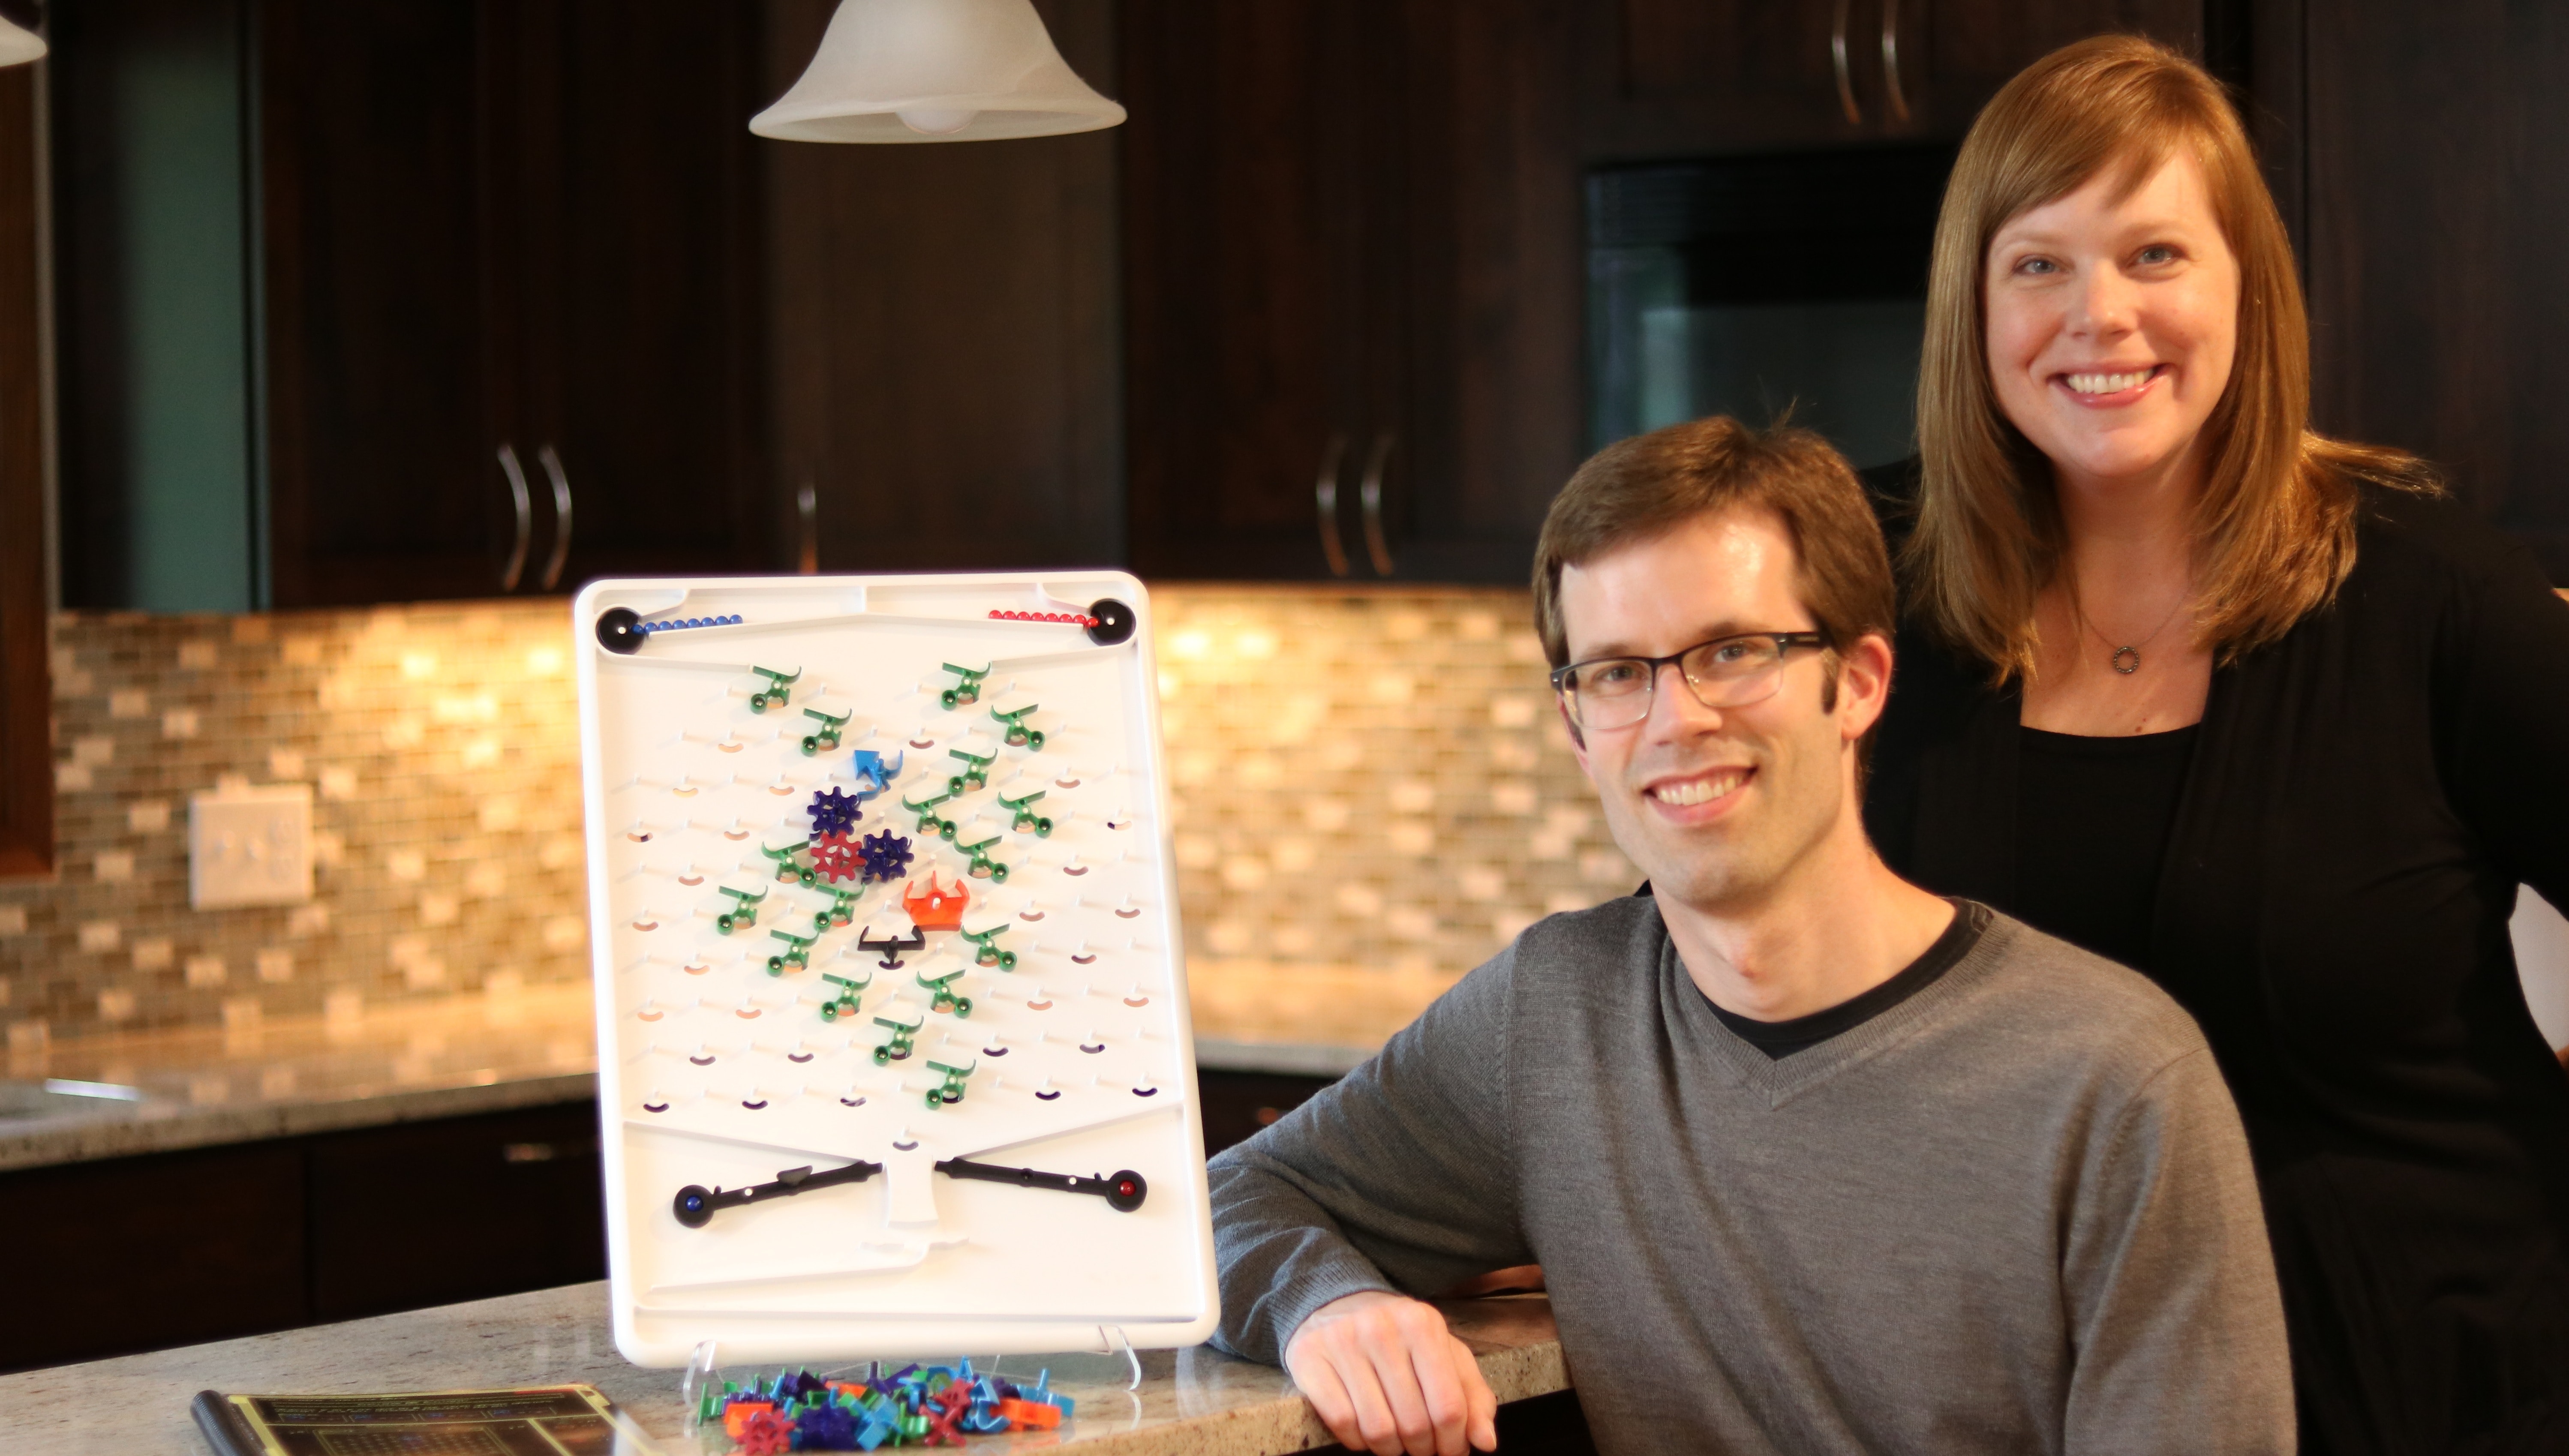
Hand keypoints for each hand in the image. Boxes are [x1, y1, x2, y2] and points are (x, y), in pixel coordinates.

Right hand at [1284, 1290, 1498, 1455]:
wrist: (1335, 1303)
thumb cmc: (1399, 1337)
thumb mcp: (1443, 1354)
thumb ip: (1472, 1396)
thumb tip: (1485, 1442)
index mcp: (1422, 1324)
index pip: (1449, 1406)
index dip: (1454, 1442)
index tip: (1451, 1451)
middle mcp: (1381, 1328)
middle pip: (1414, 1423)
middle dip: (1423, 1449)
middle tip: (1421, 1449)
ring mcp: (1342, 1342)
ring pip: (1377, 1429)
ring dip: (1390, 1449)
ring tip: (1395, 1443)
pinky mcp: (1310, 1358)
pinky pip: (1341, 1423)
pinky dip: (1357, 1441)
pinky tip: (1364, 1433)